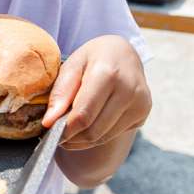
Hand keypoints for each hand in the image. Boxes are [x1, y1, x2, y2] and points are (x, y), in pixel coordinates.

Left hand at [42, 35, 150, 150]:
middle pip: (93, 130)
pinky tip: (89, 125)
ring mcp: (140, 102)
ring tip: (71, 130)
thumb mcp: (72, 65)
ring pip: (103, 137)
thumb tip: (49, 122)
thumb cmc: (94, 58)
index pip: (84, 115)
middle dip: (72, 137)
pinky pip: (114, 134)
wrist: (125, 52)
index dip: (64, 130)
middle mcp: (129, 90)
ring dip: (82, 140)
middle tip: (58, 134)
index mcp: (108, 74)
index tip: (50, 132)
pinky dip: (97, 136)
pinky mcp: (144, 111)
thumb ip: (60, 93)